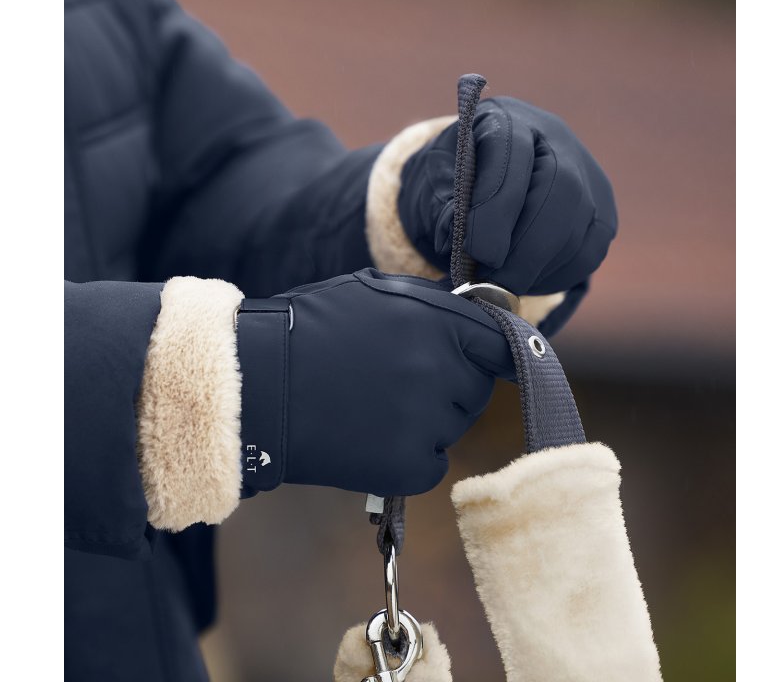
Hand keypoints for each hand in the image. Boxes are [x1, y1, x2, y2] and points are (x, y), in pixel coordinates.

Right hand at [237, 269, 513, 496]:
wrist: (257, 387)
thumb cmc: (310, 329)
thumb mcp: (376, 292)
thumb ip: (433, 305)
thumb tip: (479, 315)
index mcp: (437, 323)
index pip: (502, 344)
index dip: (493, 351)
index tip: (488, 358)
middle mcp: (440, 372)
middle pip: (476, 389)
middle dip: (450, 383)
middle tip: (397, 378)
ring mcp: (425, 423)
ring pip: (453, 426)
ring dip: (428, 420)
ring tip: (373, 405)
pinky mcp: (406, 468)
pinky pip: (433, 463)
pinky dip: (410, 456)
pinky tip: (370, 437)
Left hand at [397, 96, 616, 295]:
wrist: (478, 188)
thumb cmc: (449, 186)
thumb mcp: (431, 187)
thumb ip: (441, 207)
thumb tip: (456, 235)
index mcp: (505, 119)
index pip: (512, 152)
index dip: (498, 206)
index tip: (479, 253)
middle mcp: (555, 138)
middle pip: (561, 187)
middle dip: (526, 247)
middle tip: (493, 285)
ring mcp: (586, 172)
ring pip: (581, 222)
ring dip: (540, 266)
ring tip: (501, 287)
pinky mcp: (601, 210)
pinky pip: (590, 249)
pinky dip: (558, 275)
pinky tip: (526, 282)